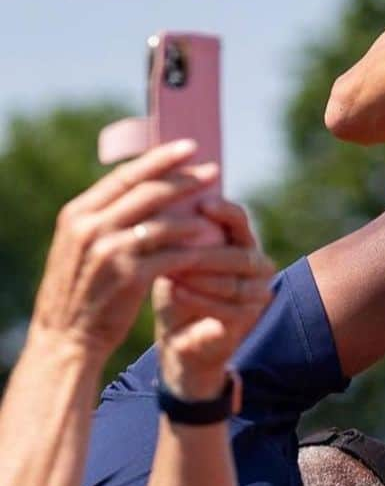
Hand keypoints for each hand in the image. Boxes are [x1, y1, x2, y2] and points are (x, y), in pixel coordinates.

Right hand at [29, 140, 223, 362]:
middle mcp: (91, 226)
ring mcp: (110, 250)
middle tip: (214, 170)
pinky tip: (208, 244)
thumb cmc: (80, 290)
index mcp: (77, 213)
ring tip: (216, 210)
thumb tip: (143, 187)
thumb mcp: (80, 245)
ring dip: (194, 215)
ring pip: (164, 222)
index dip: (159, 159)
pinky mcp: (130, 276)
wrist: (66, 338)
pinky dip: (192, 249)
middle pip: (148, 192)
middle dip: (185, 179)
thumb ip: (105, 217)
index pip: (125, 176)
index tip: (188, 147)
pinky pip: (171, 255)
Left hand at [154, 199, 274, 400]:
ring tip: (170, 268)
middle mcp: (257, 265)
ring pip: (234, 282)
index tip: (201, 204)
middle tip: (175, 244)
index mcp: (242, 242)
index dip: (224, 211)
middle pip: (239, 253)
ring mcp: (257, 294)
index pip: (239, 220)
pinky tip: (177, 291)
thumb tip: (158, 188)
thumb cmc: (176, 286)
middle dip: (206, 250)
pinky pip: (228, 309)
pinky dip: (201, 300)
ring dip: (201, 275)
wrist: (180, 338)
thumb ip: (178, 229)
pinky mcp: (248, 320)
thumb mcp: (175, 254)